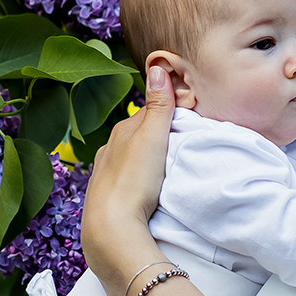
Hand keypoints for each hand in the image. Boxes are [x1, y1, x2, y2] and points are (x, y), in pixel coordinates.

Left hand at [83, 65, 177, 295]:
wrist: (111, 229)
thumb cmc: (133, 181)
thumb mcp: (152, 138)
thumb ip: (158, 105)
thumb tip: (157, 66)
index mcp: (121, 132)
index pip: (148, 114)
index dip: (169, 114)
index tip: (189, 119)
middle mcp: (109, 150)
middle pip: (138, 136)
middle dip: (157, 137)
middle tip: (182, 144)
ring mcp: (105, 174)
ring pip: (131, 159)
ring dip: (147, 160)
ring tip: (167, 169)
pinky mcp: (107, 199)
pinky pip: (126, 181)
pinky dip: (137, 180)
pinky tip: (145, 190)